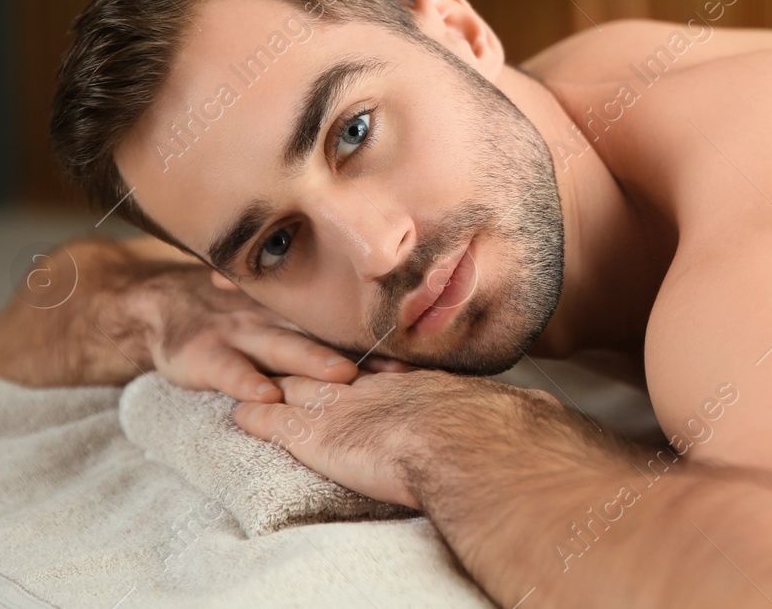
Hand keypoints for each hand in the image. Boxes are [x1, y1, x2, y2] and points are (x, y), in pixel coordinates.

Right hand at [126, 266, 403, 402]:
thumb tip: (384, 363)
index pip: (343, 330)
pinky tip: (265, 399)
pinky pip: (229, 371)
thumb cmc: (234, 324)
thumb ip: (318, 335)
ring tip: (342, 377)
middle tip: (397, 367)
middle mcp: (275, 320)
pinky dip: (247, 384)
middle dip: (363, 351)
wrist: (161, 307)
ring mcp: (240, 334)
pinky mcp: (203, 355)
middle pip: (324, 336)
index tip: (420, 359)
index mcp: (297, 317)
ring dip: (312, 362)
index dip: (380, 343)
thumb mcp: (276, 320)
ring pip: (282, 348)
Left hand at [232, 371, 550, 509]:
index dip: (354, 351)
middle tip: (280, 325)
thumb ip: (496, 415)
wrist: (470, 447)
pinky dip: (254, 418)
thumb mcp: (495, 416)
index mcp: (410, 383)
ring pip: (296, 387)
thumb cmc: (492, 435)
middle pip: (327, 361)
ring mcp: (343, 411)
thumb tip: (535, 417)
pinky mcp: (316, 440)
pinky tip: (235, 411)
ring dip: (271, 377)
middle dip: (303, 347)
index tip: (343, 343)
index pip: (372, 362)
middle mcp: (373, 389)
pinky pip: (274, 425)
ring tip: (249, 362)